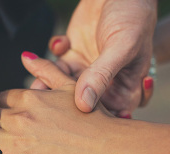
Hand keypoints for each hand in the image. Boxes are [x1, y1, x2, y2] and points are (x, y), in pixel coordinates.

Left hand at [31, 0, 156, 116]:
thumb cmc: (133, 17)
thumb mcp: (122, 46)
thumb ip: (102, 75)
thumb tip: (83, 105)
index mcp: (126, 87)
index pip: (107, 115)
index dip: (89, 120)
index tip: (69, 119)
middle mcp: (107, 83)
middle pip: (80, 103)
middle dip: (60, 103)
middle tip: (43, 98)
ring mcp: (88, 69)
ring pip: (63, 86)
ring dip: (48, 81)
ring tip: (37, 77)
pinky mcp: (74, 54)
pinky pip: (56, 65)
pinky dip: (51, 56)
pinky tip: (61, 42)